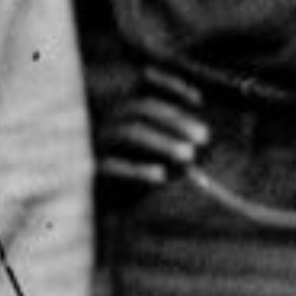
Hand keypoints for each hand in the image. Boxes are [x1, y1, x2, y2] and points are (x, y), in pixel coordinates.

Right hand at [94, 62, 210, 195]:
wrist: (112, 212)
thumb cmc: (143, 176)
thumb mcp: (163, 152)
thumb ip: (181, 136)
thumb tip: (204, 125)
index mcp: (125, 110)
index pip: (143, 84)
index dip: (170, 85)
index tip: (199, 100)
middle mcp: (109, 120)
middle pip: (141, 108)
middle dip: (176, 120)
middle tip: (203, 136)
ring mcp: (97, 143)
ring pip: (129, 132)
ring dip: (162, 142)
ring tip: (188, 155)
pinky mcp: (91, 169)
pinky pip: (110, 165)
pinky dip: (137, 169)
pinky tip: (160, 176)